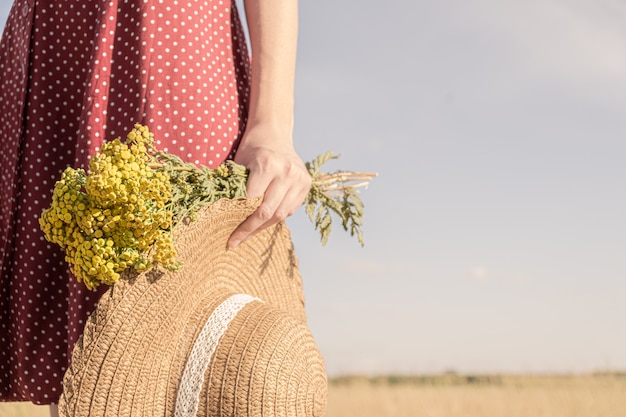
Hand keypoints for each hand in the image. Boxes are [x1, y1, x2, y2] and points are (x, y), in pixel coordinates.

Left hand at [227, 125, 311, 247]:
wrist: (274, 133)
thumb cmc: (251, 148)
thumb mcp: (239, 163)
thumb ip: (235, 188)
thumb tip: (223, 218)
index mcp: (268, 165)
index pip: (252, 202)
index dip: (239, 221)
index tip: (229, 235)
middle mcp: (286, 172)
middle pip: (268, 212)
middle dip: (250, 230)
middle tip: (236, 241)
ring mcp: (299, 179)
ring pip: (281, 214)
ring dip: (263, 227)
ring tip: (248, 235)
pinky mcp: (306, 184)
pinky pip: (290, 209)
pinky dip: (276, 217)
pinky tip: (263, 221)